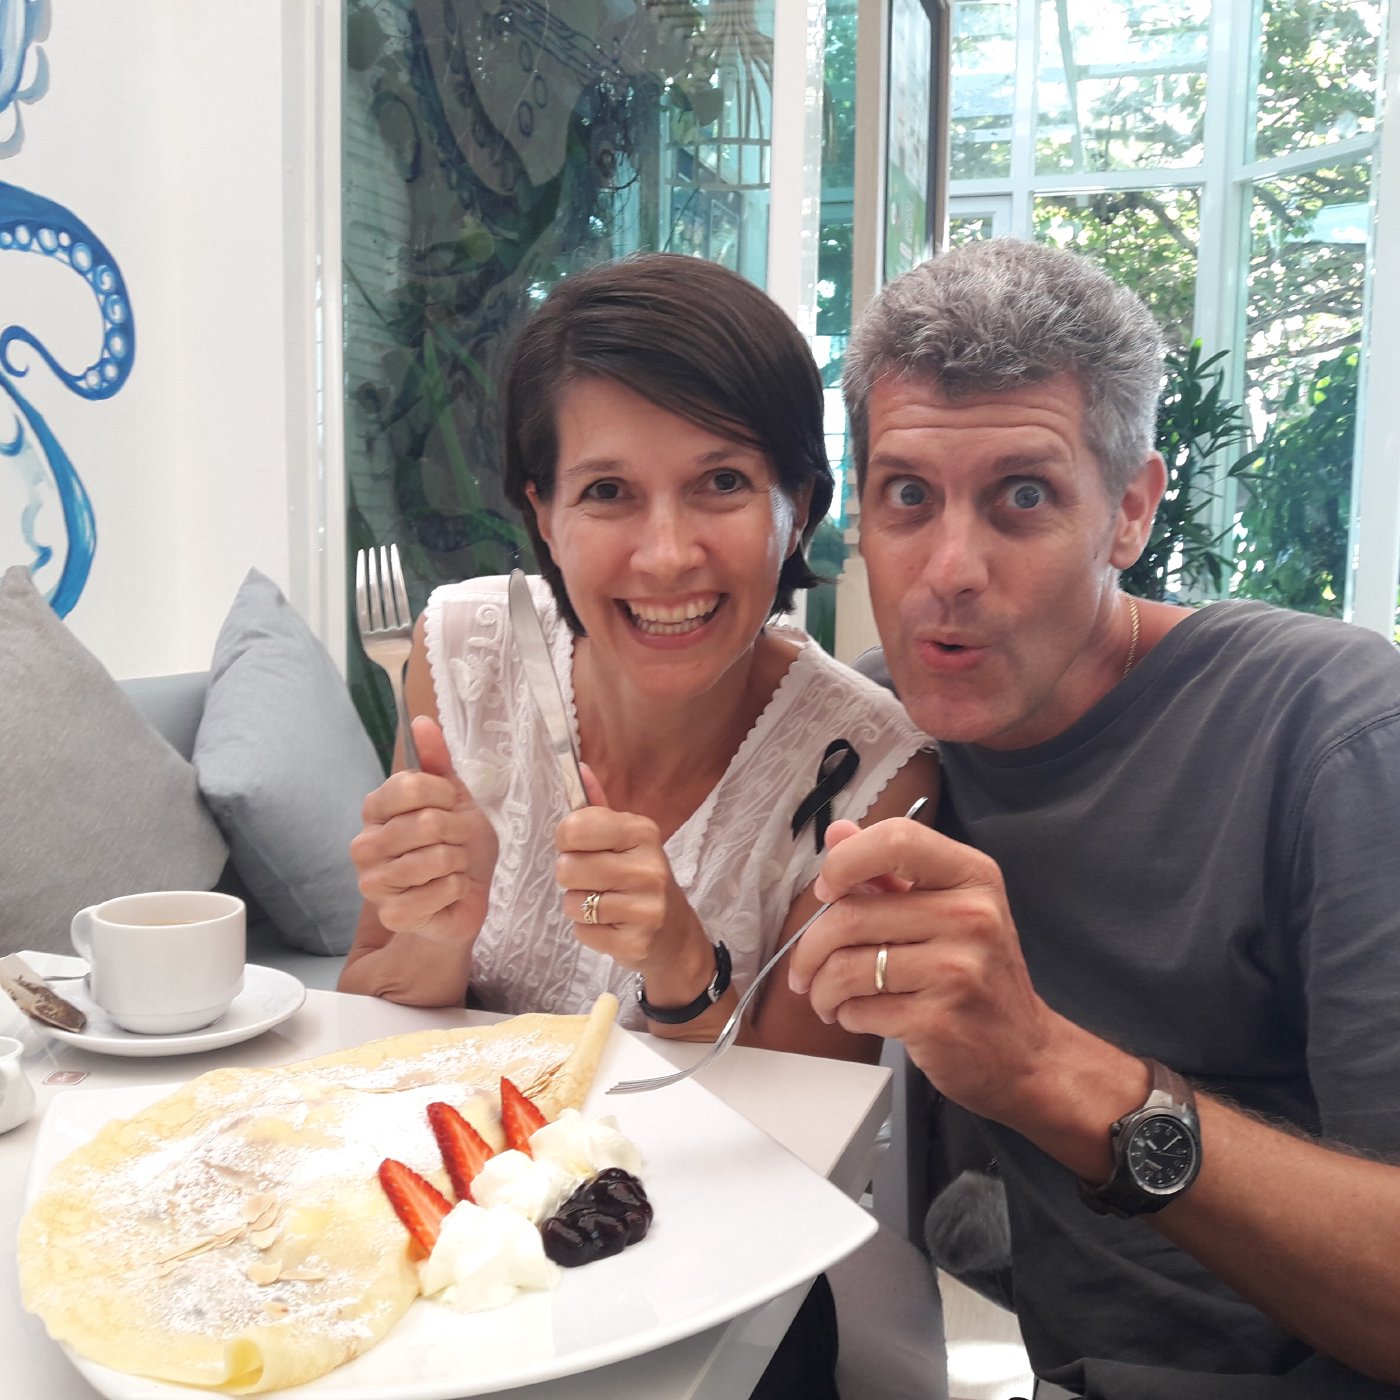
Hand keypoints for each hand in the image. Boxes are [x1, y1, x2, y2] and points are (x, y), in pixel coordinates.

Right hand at [351, 715, 496, 944]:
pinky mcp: (390, 914)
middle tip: (457, 843)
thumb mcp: (454, 798)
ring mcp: (372, 882)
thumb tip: (420, 720)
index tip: (451, 806)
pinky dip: (457, 889)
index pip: (409, 784)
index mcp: (375, 809)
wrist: (465, 896)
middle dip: (459, 834)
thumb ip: (436, 760)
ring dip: (459, 862)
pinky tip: (449, 892)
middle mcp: (365, 844)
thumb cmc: (456, 845)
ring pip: (436, 859)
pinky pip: (439, 891)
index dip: (445, 795)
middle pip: (427, 824)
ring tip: (453, 867)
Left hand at [552, 765, 705, 977]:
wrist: (674, 933)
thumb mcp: (625, 839)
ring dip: (580, 906)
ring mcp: (646, 907)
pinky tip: (612, 925)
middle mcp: (649, 867)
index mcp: (642, 832)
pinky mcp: (636, 942)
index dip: (567, 840)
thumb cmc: (639, 877)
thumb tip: (578, 767)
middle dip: (572, 878)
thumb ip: (597, 808)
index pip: (575, 827)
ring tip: (604, 904)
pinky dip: (589, 931)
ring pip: (573, 904)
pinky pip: (583, 932)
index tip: (581, 846)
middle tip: (594, 880)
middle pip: (567, 869)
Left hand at [786, 813, 1056, 1120]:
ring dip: (820, 988)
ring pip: (846, 967)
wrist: (1024, 1053)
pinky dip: (844, 1014)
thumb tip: (836, 832)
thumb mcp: (948, 908)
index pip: (896, 840)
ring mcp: (958, 971)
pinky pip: (860, 1009)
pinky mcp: (939, 1021)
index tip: (827, 890)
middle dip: (811, 947)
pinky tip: (857, 1014)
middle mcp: (972, 916)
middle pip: (851, 915)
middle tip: (806, 966)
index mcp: (972, 875)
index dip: (844, 862)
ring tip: (827, 996)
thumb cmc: (977, 975)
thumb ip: (889, 870)